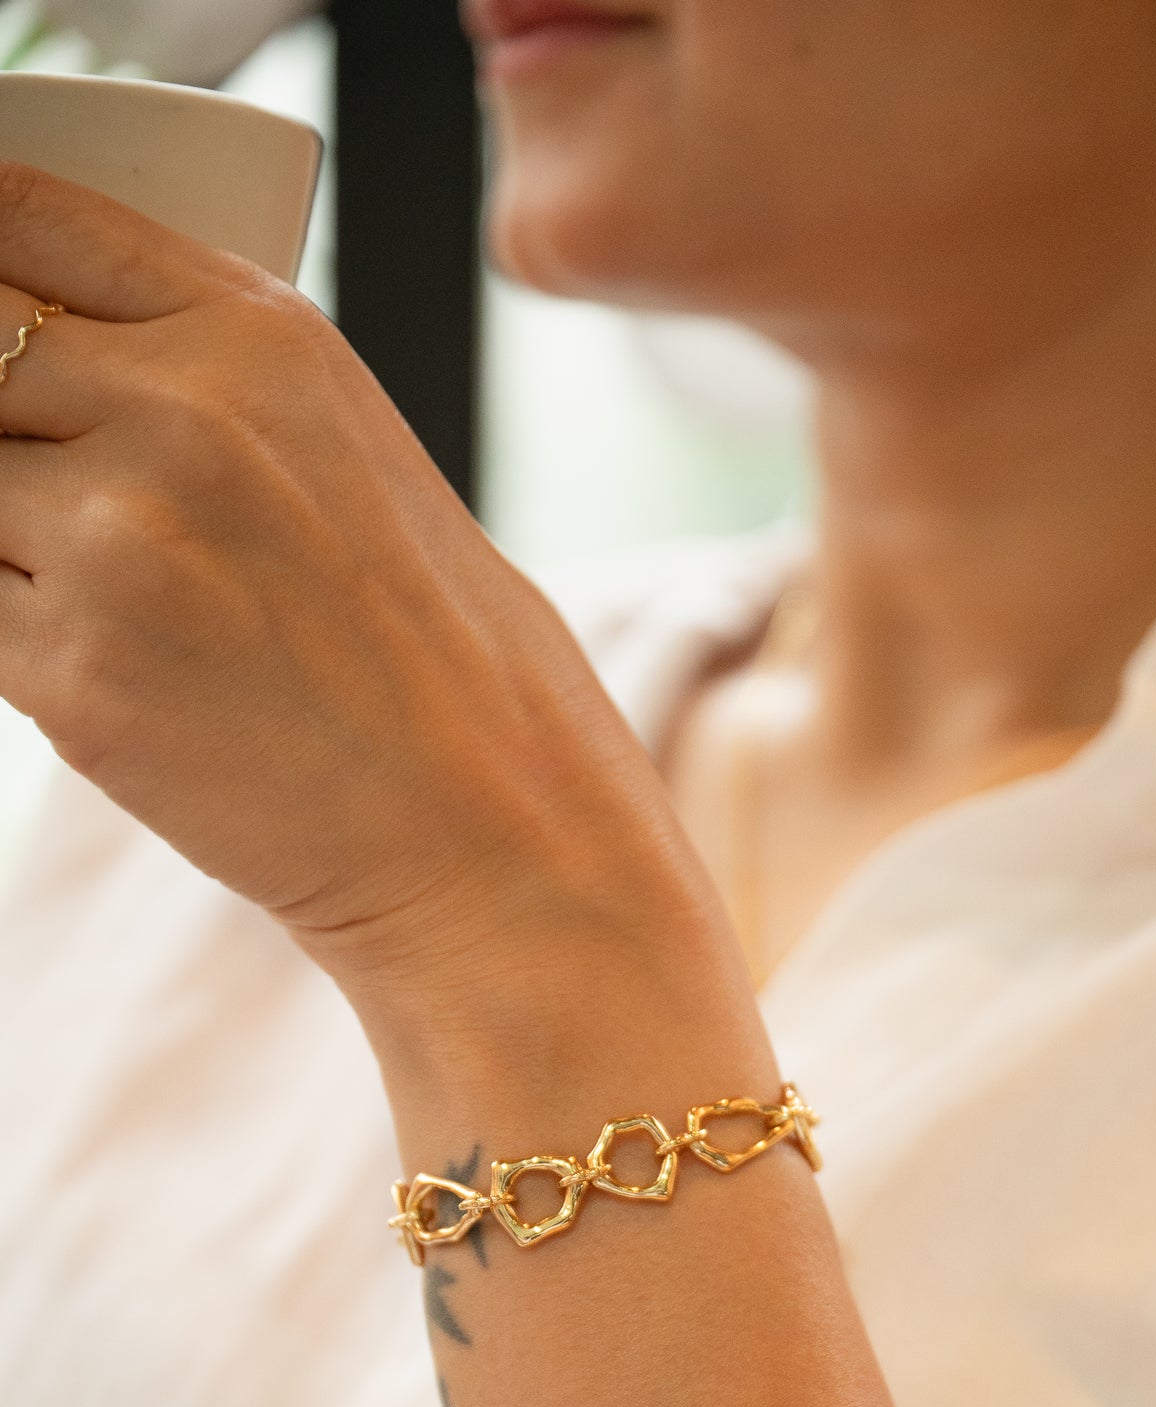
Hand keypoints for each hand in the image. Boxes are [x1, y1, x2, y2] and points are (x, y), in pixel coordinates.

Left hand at [0, 164, 708, 1018]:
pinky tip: (103, 668)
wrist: (488, 825)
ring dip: (3, 539)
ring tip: (96, 598)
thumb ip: (189, 377)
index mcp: (260, 336)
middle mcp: (184, 414)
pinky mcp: (77, 673)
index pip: (23, 212)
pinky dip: (10, 631)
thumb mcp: (337, 453)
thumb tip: (19, 356)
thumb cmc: (427, 654)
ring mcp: (123, 542)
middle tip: (55, 504)